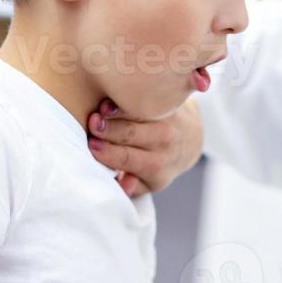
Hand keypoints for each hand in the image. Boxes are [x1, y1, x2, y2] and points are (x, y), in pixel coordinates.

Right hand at [87, 98, 203, 197]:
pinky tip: (117, 94)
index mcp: (155, 167)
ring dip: (120, 110)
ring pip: (140, 114)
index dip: (108, 152)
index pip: (127, 159)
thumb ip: (132, 188)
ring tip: (102, 109)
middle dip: (110, 129)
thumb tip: (124, 183)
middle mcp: (164, 143)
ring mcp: (168, 121)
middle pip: (132, 134)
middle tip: (93, 123)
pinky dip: (133, 97)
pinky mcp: (170, 103)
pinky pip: (149, 100)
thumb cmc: (159, 163)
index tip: (91, 145)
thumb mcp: (149, 183)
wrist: (190, 139)